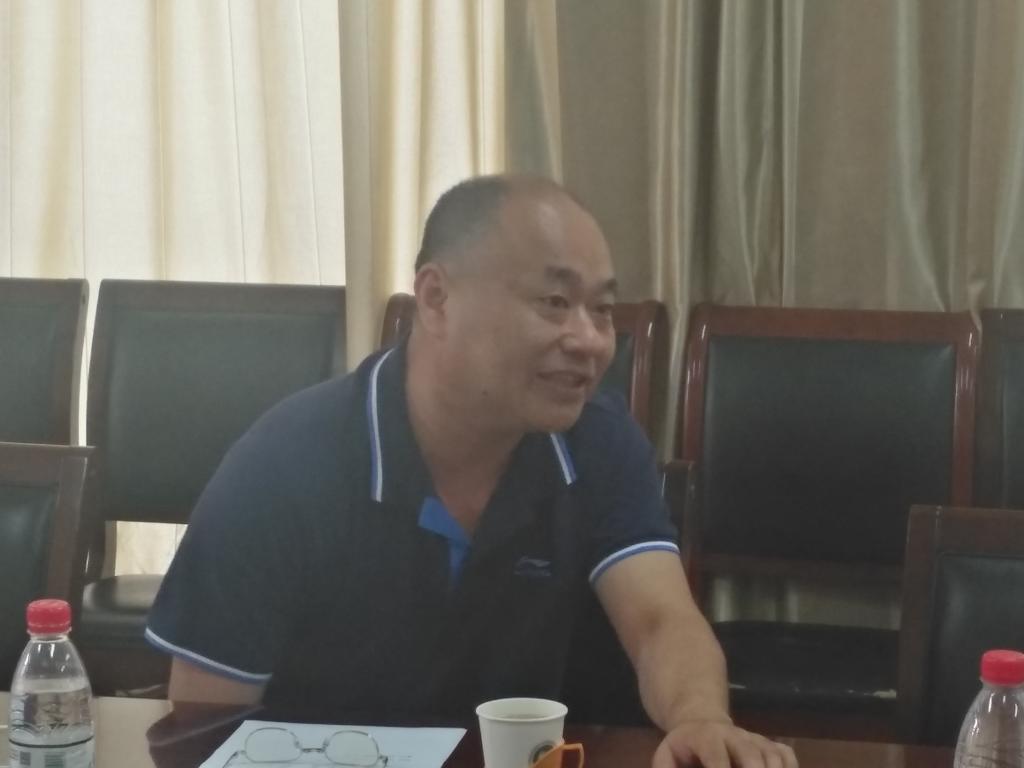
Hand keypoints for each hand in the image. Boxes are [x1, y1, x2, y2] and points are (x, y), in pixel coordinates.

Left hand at [652, 720, 797, 767]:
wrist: (701, 722)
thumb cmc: (683, 749)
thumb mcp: (666, 757)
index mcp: (706, 737)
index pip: (716, 755)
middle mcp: (734, 735)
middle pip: (751, 753)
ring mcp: (754, 739)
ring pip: (772, 755)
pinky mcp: (769, 744)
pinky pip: (786, 755)